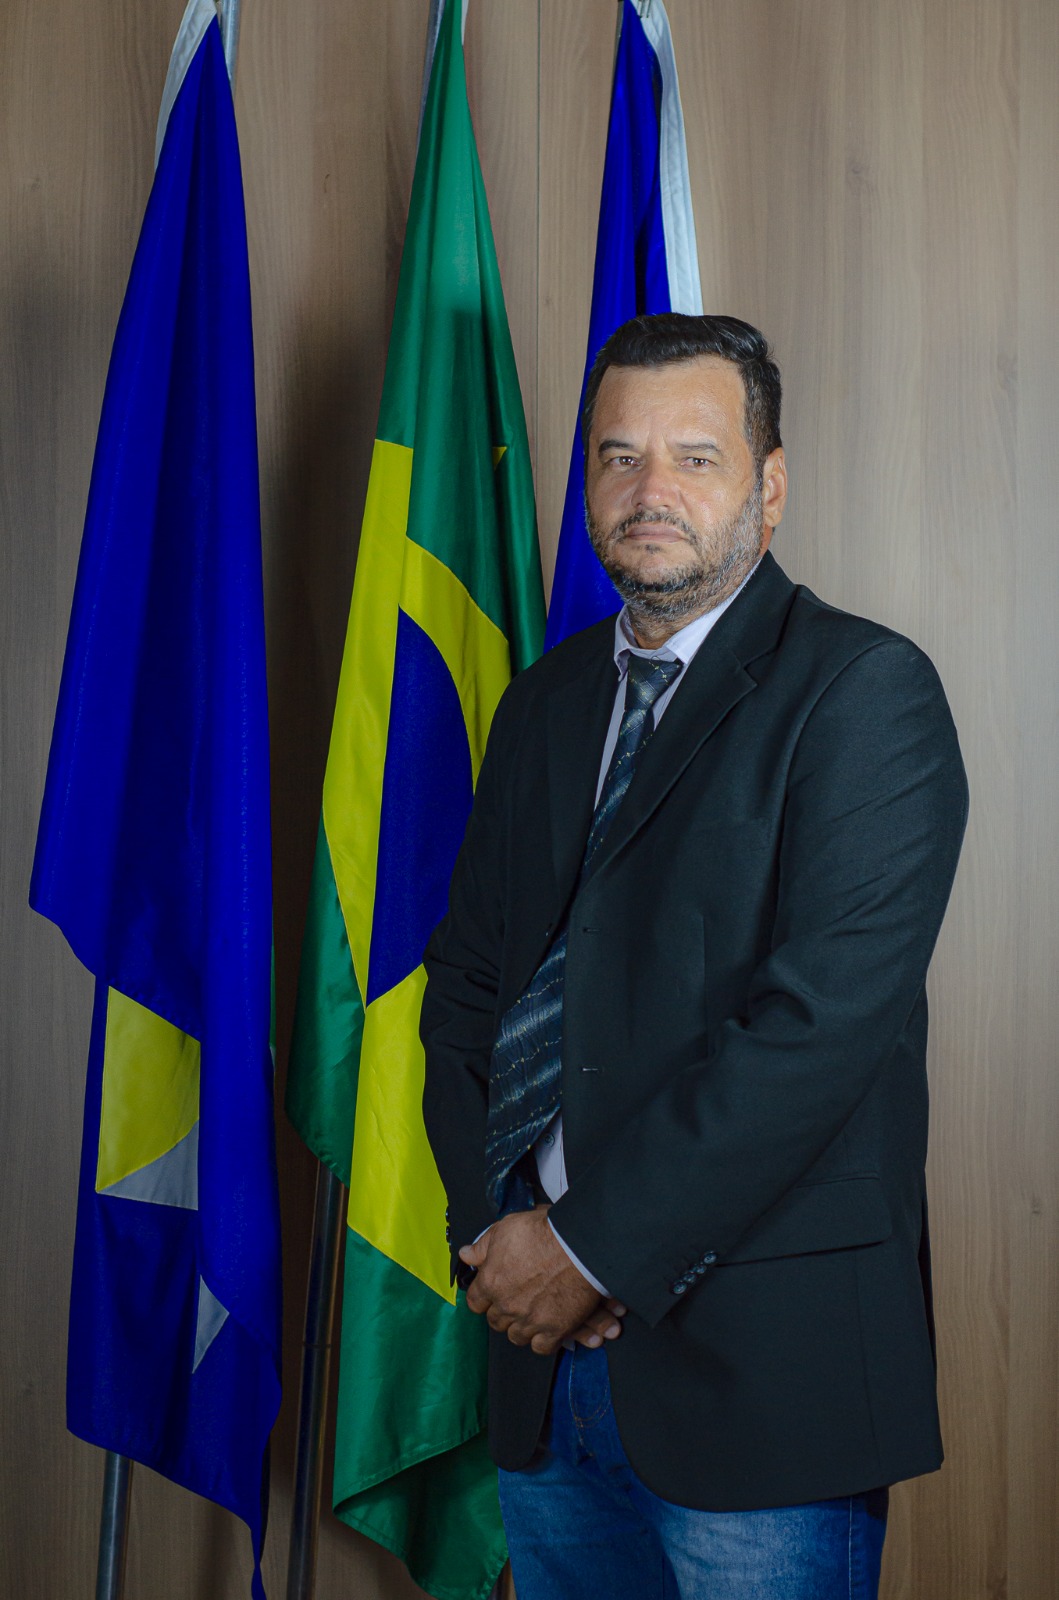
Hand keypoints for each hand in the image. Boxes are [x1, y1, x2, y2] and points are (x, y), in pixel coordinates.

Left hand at [458, 1206, 623, 1355]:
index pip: (475, 1302)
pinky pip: (540, 1347)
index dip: (483, 1298)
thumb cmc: (544, 1234)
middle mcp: (506, 1306)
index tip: (490, 1294)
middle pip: (495, 1321)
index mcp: (491, 1282)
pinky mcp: (553, 1330)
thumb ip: (482, 1246)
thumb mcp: (505, 1229)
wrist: (579, 1246)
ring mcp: (529, 1320)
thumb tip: (466, 1255)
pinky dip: (543, 1340)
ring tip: (531, 1314)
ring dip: (521, 1327)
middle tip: (516, 1301)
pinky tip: (547, 1328)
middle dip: (503, 1312)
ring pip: (516, 1336)